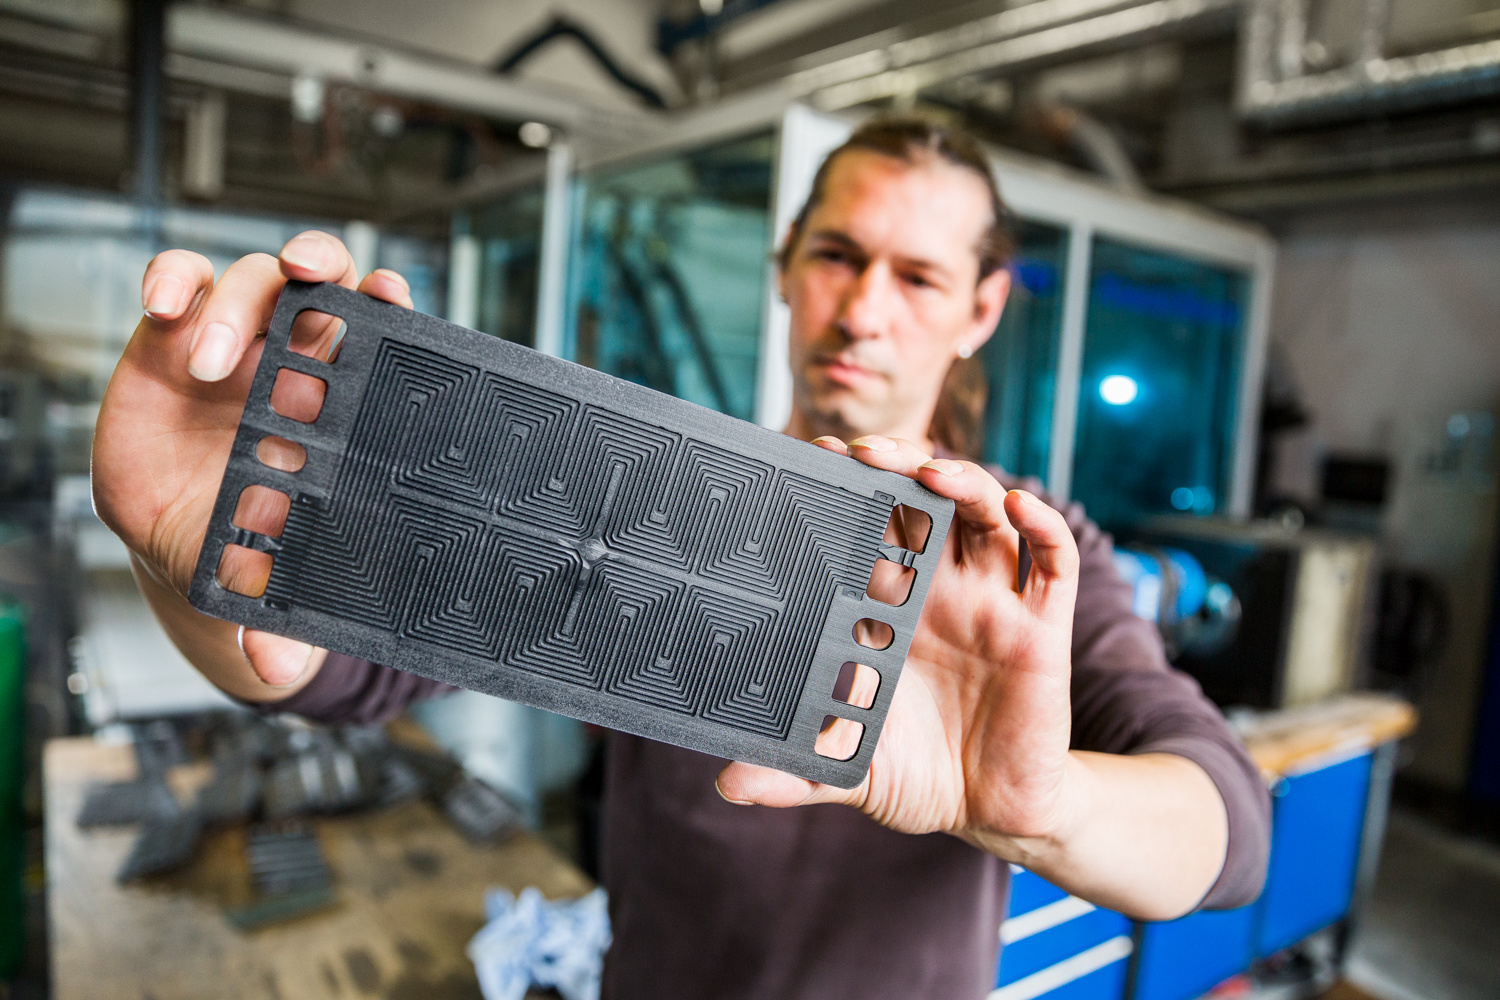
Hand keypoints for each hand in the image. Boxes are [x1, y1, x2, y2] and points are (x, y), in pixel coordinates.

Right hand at [91, 231, 412, 696]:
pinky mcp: (172, 340)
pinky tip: (165, 303)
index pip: (376, 338)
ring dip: (237, 303)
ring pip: (250, 282)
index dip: (386, 307)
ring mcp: (235, 344)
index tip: (391, 296)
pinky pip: (177, 286)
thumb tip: (279, 667)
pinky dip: (173, 280)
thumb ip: (274, 618)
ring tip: (218, 362)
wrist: (186, 542)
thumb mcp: (259, 583)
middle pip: (321, 283)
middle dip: (321, 263)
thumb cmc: (246, 546)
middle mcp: (292, 362)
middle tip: (309, 275)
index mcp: (336, 407)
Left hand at [717, 435, 1081, 849]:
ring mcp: (994, 603)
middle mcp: (942, 592)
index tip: (811, 459)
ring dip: (964, 481)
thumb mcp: (847, 771)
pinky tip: (1019, 505)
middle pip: (926, 500)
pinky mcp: (1043, 627)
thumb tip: (727, 786)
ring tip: (929, 471)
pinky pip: (1052, 562)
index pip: (868, 529)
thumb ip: (794, 772)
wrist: (994, 812)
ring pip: (987, 516)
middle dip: (898, 464)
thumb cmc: (917, 776)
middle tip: (861, 453)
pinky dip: (1043, 525)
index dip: (846, 488)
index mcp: (891, 610)